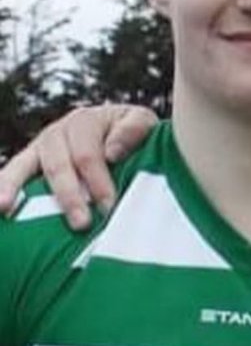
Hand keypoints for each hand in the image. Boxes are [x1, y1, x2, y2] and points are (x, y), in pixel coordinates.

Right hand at [0, 104, 157, 227]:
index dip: (98, 182)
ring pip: (24, 167)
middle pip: (58, 165)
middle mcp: (57, 132)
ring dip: (15, 189)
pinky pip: (12, 173)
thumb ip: (133, 130)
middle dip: (69, 196)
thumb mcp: (142, 122)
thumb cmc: (133, 133)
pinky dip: (2, 186)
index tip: (108, 208)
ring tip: (6, 208)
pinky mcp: (29, 163)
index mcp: (85, 121)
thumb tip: (111, 152)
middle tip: (81, 224)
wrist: (119, 132)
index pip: (88, 155)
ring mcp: (39, 148)